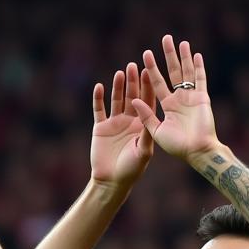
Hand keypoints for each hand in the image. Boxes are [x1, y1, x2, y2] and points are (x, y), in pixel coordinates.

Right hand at [90, 62, 154, 189]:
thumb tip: (148, 111)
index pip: (146, 102)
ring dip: (118, 87)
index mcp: (142, 126)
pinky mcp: (100, 128)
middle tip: (134, 66)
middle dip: (133, 82)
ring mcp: (114, 123)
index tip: (149, 72)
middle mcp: (129, 121)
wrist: (111, 182)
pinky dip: (98, 99)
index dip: (147, 87)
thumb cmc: (131, 170)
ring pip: (116, 100)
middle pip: (132, 97)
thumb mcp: (144, 151)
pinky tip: (99, 87)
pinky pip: (99, 110)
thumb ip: (147, 132)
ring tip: (120, 72)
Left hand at [131, 36, 217, 163]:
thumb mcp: (156, 132)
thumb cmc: (176, 147)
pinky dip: (199, 67)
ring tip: (180, 42)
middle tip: (165, 38)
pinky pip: (200, 79)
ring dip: (184, 57)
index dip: (151, 69)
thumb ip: (146, 116)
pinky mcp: (203, 98)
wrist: (197, 152)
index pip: (157, 83)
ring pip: (187, 72)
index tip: (145, 55)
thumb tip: (133, 101)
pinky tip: (196, 55)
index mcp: (167, 107)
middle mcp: (179, 99)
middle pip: (173, 73)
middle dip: (168, 56)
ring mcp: (192, 98)